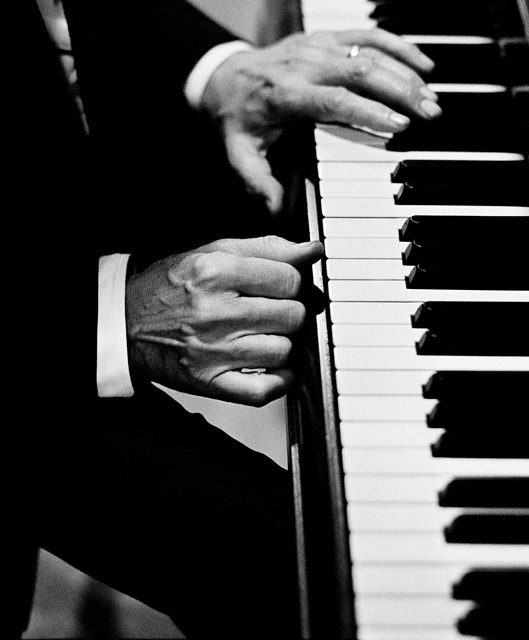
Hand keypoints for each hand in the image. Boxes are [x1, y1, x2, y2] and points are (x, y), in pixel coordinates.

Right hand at [125, 236, 322, 405]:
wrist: (126, 324)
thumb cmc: (170, 286)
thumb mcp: (212, 252)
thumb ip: (265, 248)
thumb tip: (312, 250)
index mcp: (216, 272)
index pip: (289, 279)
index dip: (294, 282)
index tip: (283, 286)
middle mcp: (214, 312)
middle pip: (291, 315)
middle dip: (290, 311)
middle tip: (274, 310)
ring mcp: (212, 351)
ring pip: (284, 351)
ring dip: (282, 343)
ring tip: (265, 334)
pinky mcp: (208, 382)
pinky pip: (263, 391)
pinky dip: (278, 381)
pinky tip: (272, 367)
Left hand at [202, 28, 439, 212]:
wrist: (221, 76)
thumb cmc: (237, 118)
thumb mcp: (237, 153)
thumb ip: (256, 181)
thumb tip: (276, 210)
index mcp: (285, 95)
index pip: (334, 101)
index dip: (369, 111)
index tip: (400, 125)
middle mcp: (304, 65)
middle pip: (360, 71)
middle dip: (400, 90)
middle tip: (430, 113)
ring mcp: (316, 46)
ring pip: (369, 51)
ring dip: (405, 72)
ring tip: (432, 98)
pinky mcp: (326, 37)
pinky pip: (367, 35)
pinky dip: (398, 46)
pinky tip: (424, 63)